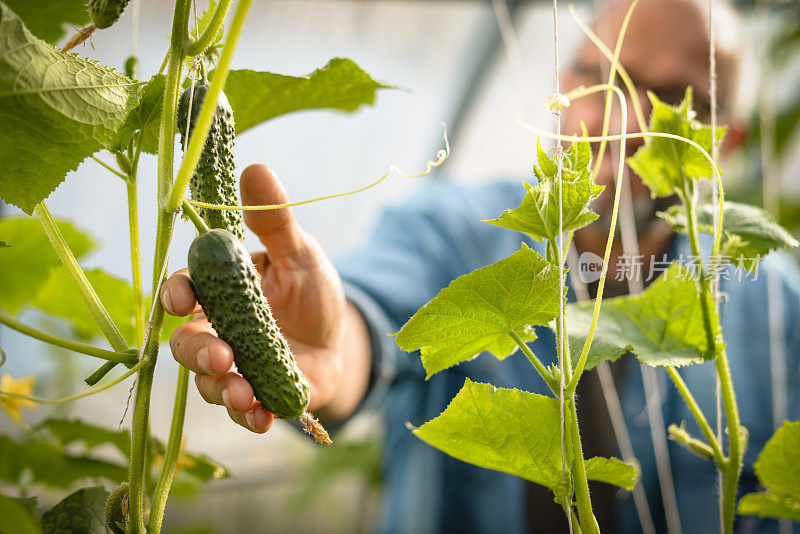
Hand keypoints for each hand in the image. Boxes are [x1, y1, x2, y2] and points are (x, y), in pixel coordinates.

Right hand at [162, 164, 353, 432]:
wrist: (341, 341)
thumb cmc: (312, 292)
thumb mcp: (301, 254)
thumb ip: (275, 221)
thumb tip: (256, 168)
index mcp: (222, 292)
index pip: (185, 290)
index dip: (176, 294)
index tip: (182, 299)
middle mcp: (217, 330)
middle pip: (186, 343)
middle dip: (196, 351)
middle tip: (220, 355)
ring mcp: (235, 367)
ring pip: (207, 381)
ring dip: (219, 389)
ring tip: (241, 393)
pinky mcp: (256, 396)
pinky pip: (240, 411)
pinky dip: (247, 417)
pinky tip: (261, 417)